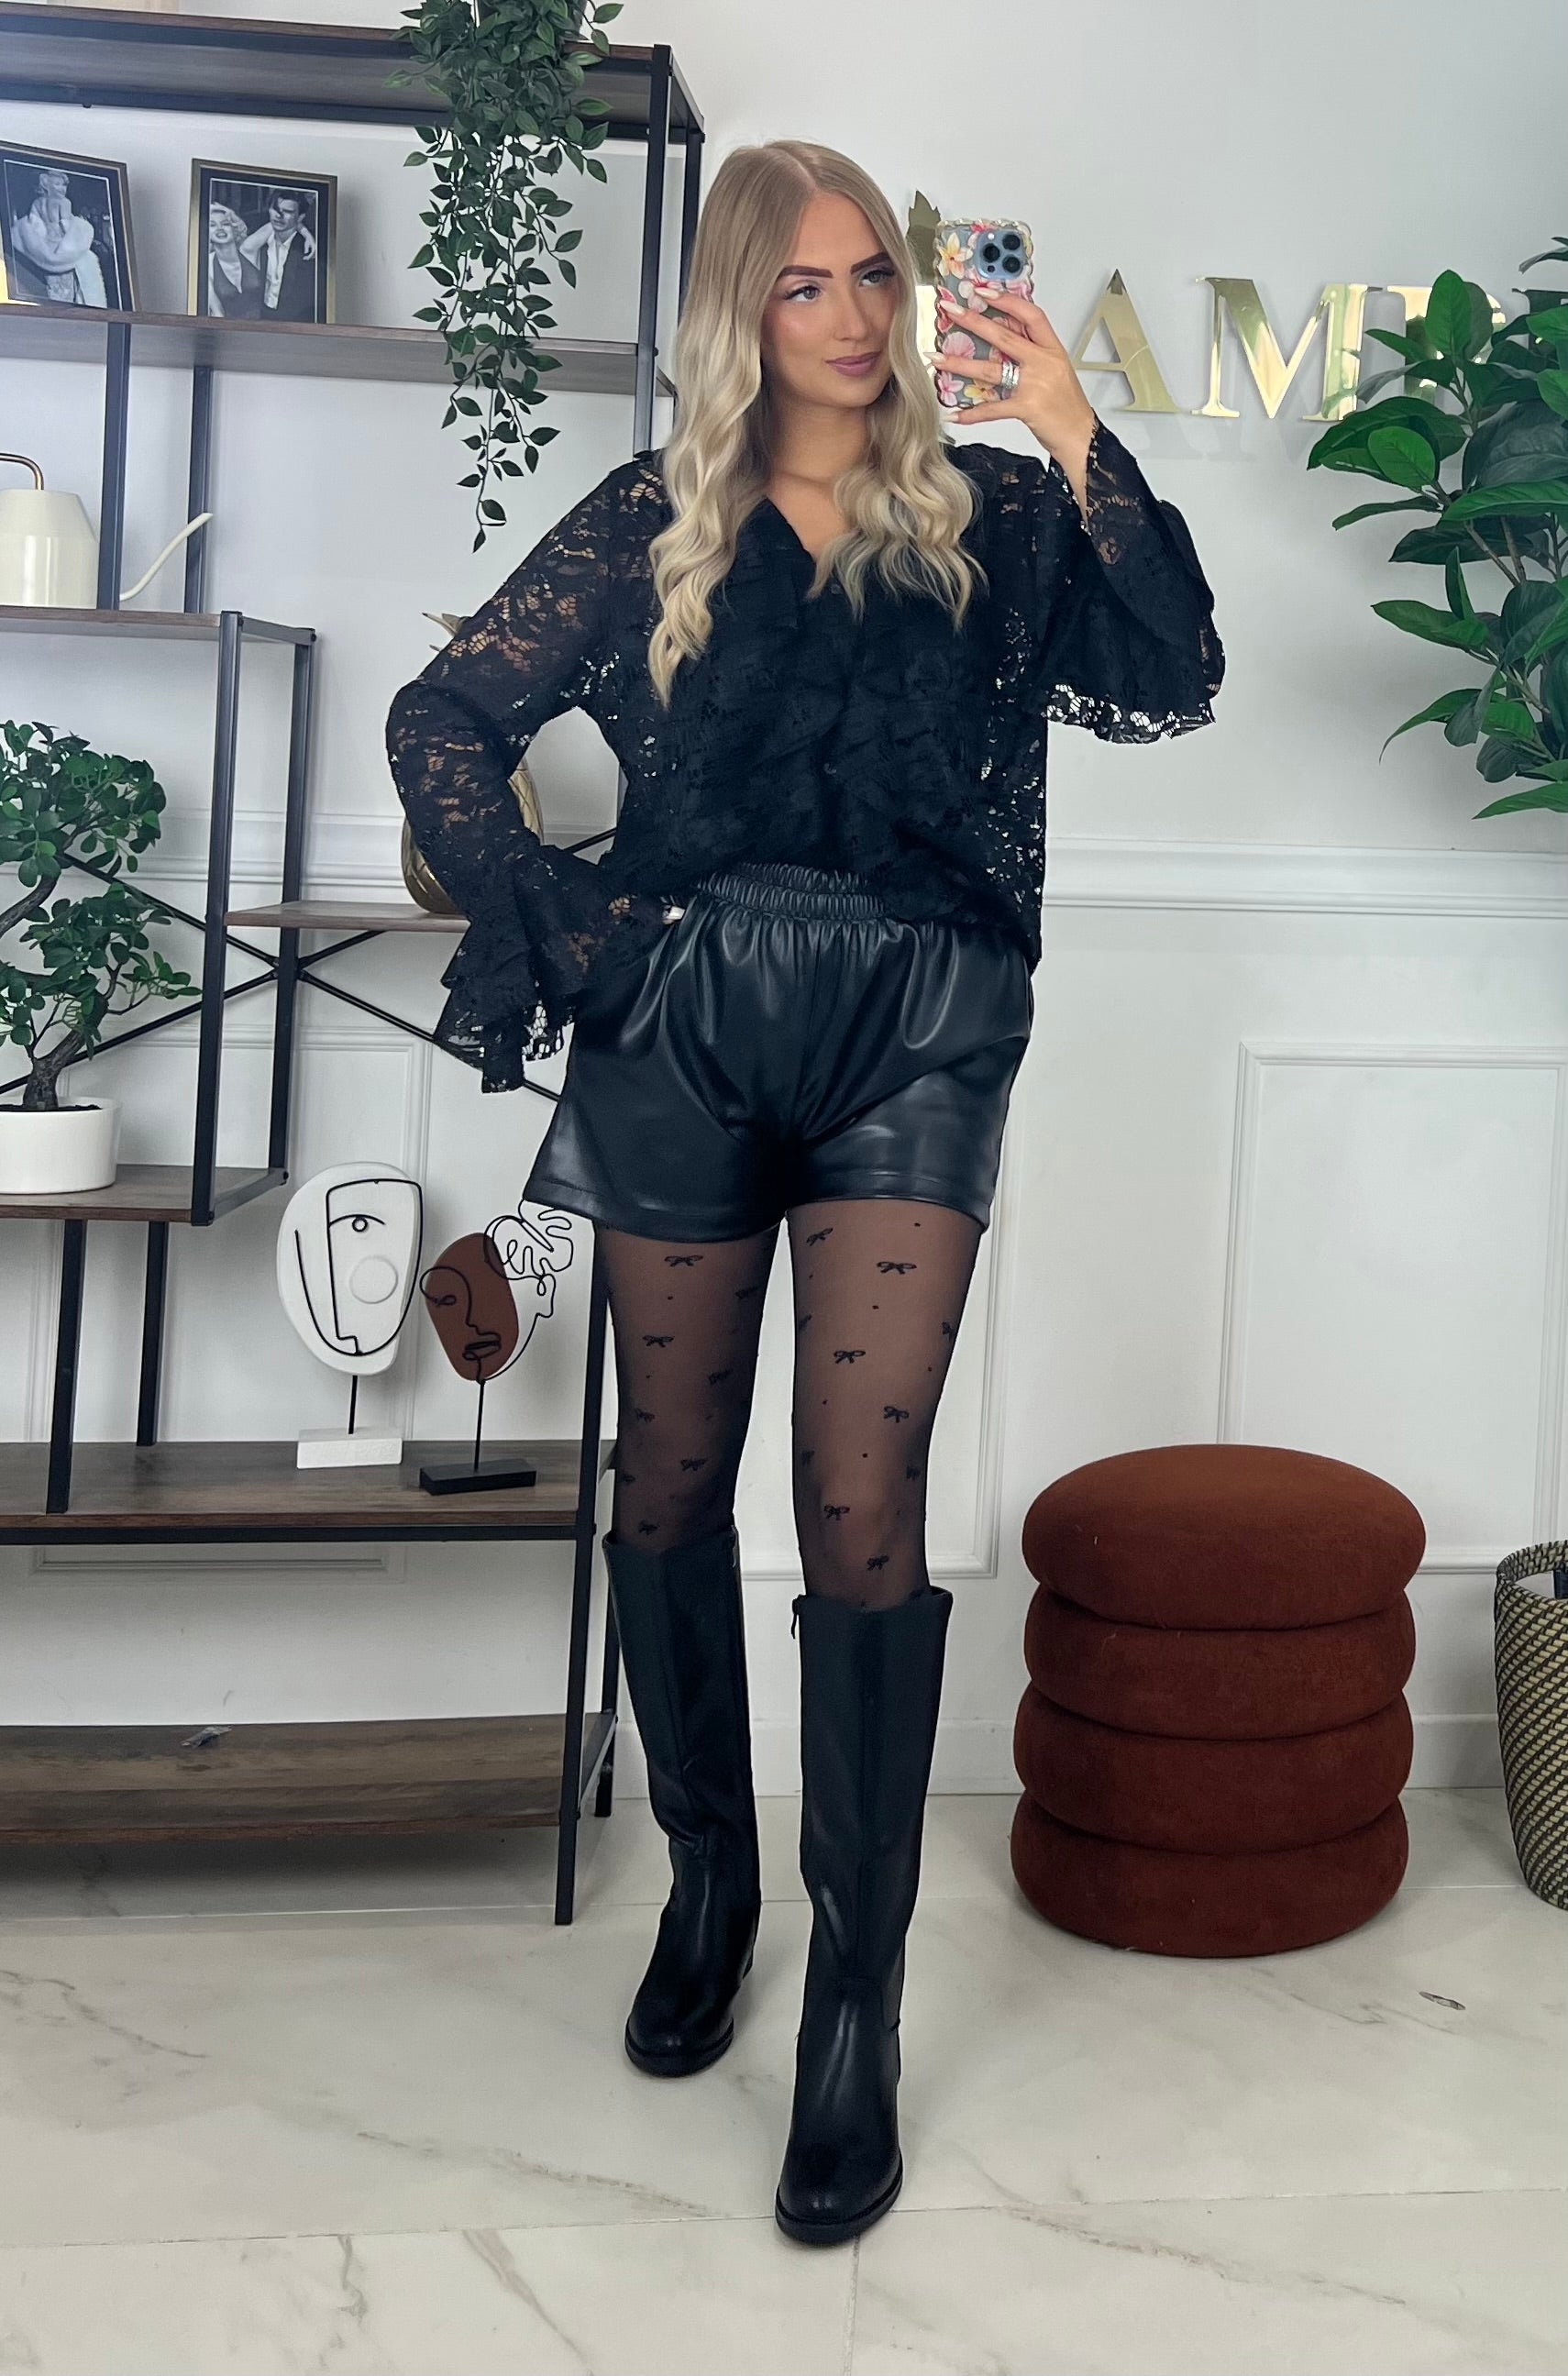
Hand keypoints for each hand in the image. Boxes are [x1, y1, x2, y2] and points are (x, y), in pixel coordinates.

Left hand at [933, 285, 1097, 475]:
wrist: (1081, 435)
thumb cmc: (1067, 404)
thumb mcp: (1055, 369)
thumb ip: (1031, 350)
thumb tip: (1002, 332)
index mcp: (1052, 349)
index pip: (1030, 315)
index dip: (1007, 300)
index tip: (983, 291)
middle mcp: (1043, 363)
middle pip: (1004, 336)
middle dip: (973, 321)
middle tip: (950, 310)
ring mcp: (1034, 385)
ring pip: (990, 369)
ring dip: (960, 363)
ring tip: (936, 358)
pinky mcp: (1026, 408)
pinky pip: (992, 409)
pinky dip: (972, 413)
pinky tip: (954, 413)